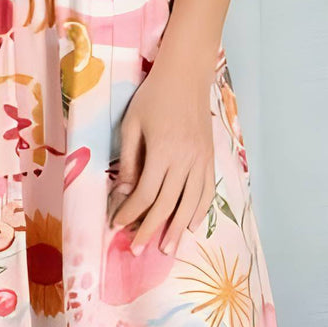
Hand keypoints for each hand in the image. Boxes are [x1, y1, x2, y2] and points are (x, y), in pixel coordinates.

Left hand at [107, 48, 215, 254]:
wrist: (186, 76)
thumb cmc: (153, 97)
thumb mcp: (132, 124)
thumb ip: (129, 160)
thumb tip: (122, 192)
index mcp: (163, 151)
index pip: (146, 194)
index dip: (130, 213)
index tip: (117, 226)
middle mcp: (186, 160)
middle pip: (168, 205)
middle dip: (150, 230)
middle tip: (138, 250)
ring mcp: (201, 160)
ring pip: (191, 203)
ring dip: (178, 229)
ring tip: (168, 249)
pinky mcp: (210, 157)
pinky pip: (207, 190)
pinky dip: (199, 211)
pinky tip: (190, 225)